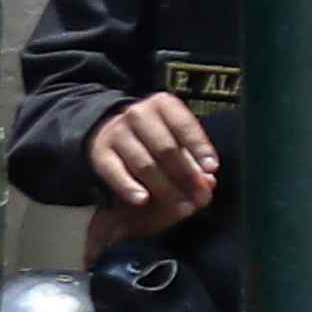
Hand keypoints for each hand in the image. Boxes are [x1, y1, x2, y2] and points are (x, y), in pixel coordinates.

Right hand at [89, 94, 223, 236]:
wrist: (110, 131)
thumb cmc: (154, 136)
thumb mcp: (175, 136)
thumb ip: (193, 158)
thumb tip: (209, 180)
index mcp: (162, 105)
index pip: (184, 125)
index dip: (199, 147)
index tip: (211, 168)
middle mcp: (137, 114)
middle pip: (166, 148)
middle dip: (186, 175)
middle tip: (200, 197)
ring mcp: (116, 133)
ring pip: (144, 163)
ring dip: (165, 187)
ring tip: (182, 206)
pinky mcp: (100, 153)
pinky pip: (115, 172)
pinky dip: (129, 187)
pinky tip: (142, 200)